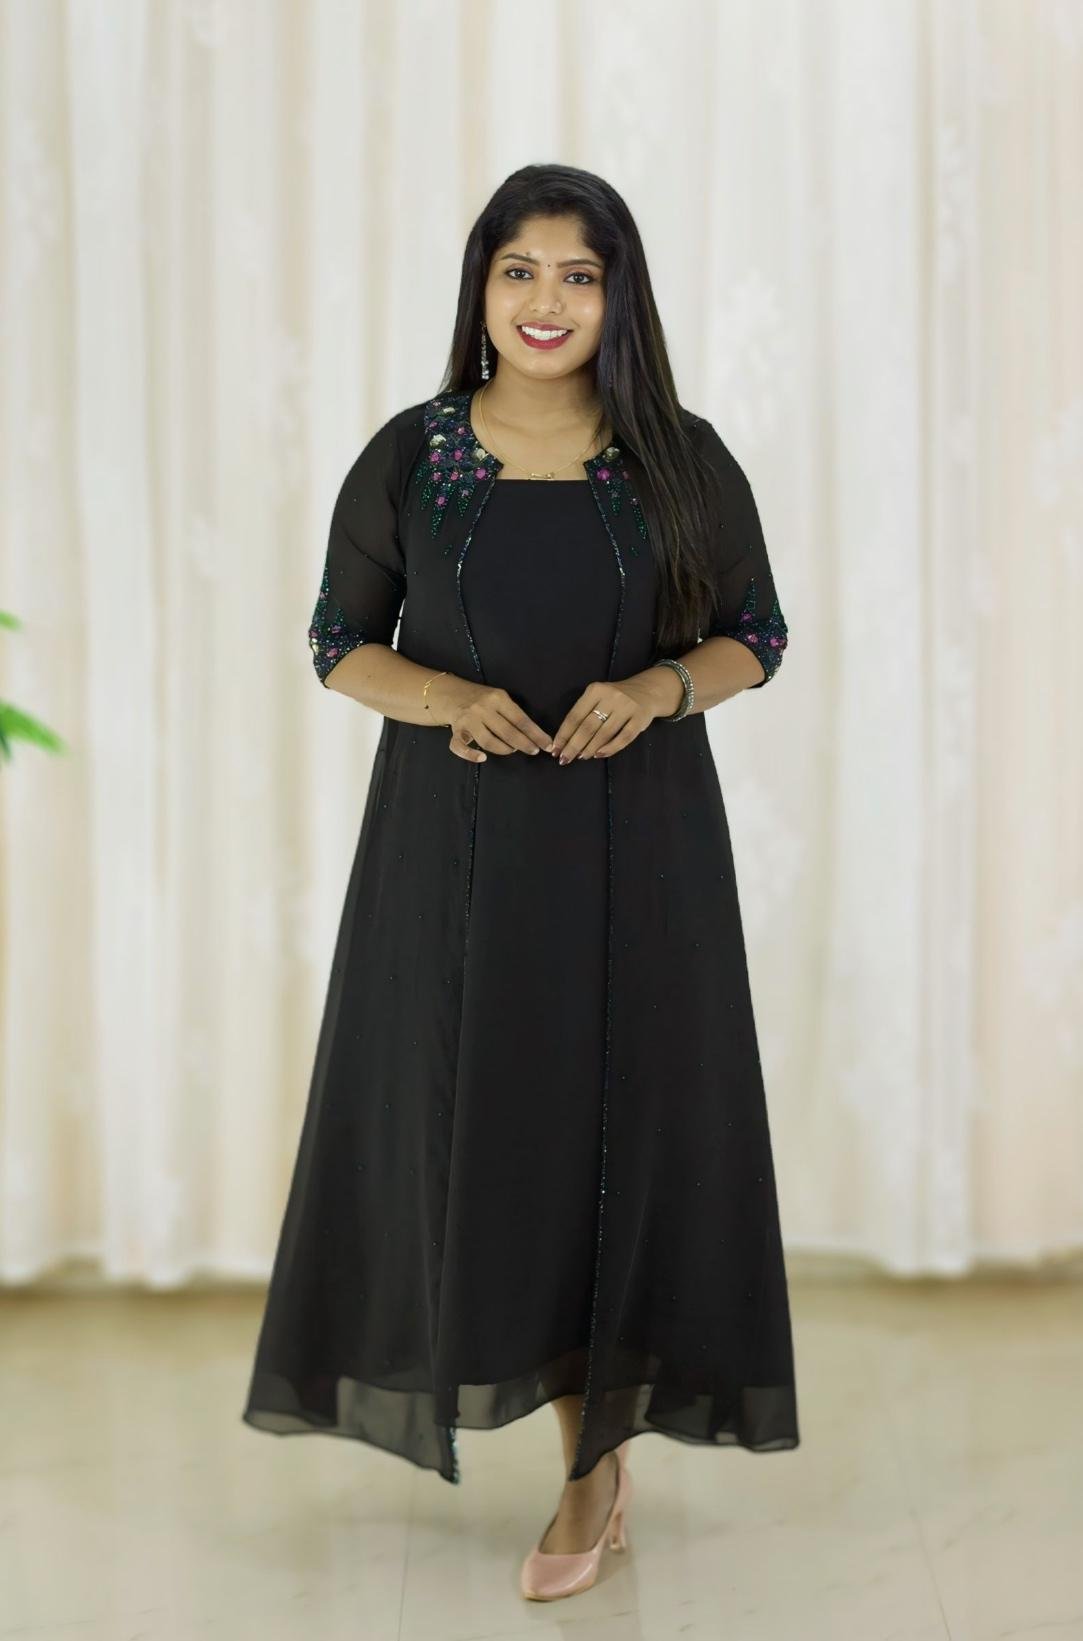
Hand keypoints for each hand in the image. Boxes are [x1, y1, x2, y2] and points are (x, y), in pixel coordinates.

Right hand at [430, 676, 553, 763]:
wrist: (452, 694)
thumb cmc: (482, 699)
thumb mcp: (499, 698)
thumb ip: (512, 713)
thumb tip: (534, 735)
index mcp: (497, 698)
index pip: (521, 719)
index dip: (536, 734)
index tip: (547, 745)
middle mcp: (482, 708)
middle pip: (507, 732)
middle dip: (524, 744)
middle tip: (534, 751)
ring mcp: (468, 720)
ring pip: (488, 741)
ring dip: (504, 749)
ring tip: (512, 749)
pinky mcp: (455, 731)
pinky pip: (460, 747)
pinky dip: (471, 755)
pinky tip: (482, 758)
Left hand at [550, 669, 682, 762]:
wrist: (646, 691)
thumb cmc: (614, 699)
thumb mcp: (597, 697)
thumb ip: (583, 714)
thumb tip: (565, 740)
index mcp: (595, 690)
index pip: (575, 716)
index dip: (564, 735)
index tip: (555, 749)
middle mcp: (610, 696)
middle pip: (587, 726)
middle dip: (574, 745)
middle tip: (565, 758)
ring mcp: (627, 707)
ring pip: (604, 733)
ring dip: (590, 748)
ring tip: (581, 757)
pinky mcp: (640, 718)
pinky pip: (624, 738)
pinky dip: (610, 748)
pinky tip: (599, 755)